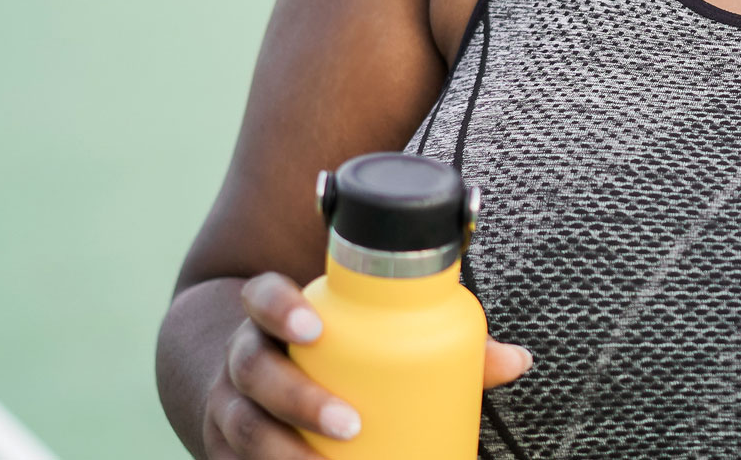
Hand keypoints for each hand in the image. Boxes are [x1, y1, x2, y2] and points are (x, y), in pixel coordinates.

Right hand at [201, 272, 535, 458]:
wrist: (251, 378)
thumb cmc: (331, 349)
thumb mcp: (367, 334)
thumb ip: (433, 339)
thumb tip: (515, 361)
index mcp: (275, 315)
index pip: (262, 296)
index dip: (281, 308)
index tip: (316, 328)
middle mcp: (244, 356)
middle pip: (255, 370)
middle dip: (298, 398)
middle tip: (351, 422)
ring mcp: (229, 404)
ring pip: (243, 426)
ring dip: (283, 453)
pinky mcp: (225, 448)